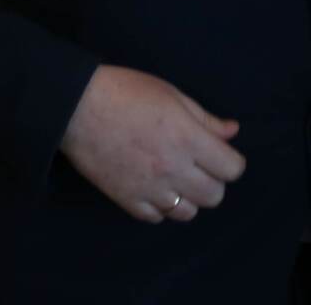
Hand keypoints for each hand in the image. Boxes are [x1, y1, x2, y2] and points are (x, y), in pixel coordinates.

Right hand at [59, 65, 245, 223]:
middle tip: (199, 165)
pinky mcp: (126, 199)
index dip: (231, 162)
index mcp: (187, 138)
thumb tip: (232, 131)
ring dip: (188, 196)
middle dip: (213, 180)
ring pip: (187, 213)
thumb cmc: (126, 91)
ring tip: (176, 178)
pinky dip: (160, 207)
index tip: (221, 154)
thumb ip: (205, 118)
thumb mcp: (172, 95)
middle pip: (214, 195)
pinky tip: (154, 188)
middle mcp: (172, 168)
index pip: (231, 169)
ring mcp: (149, 188)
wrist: (77, 105)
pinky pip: (156, 218)